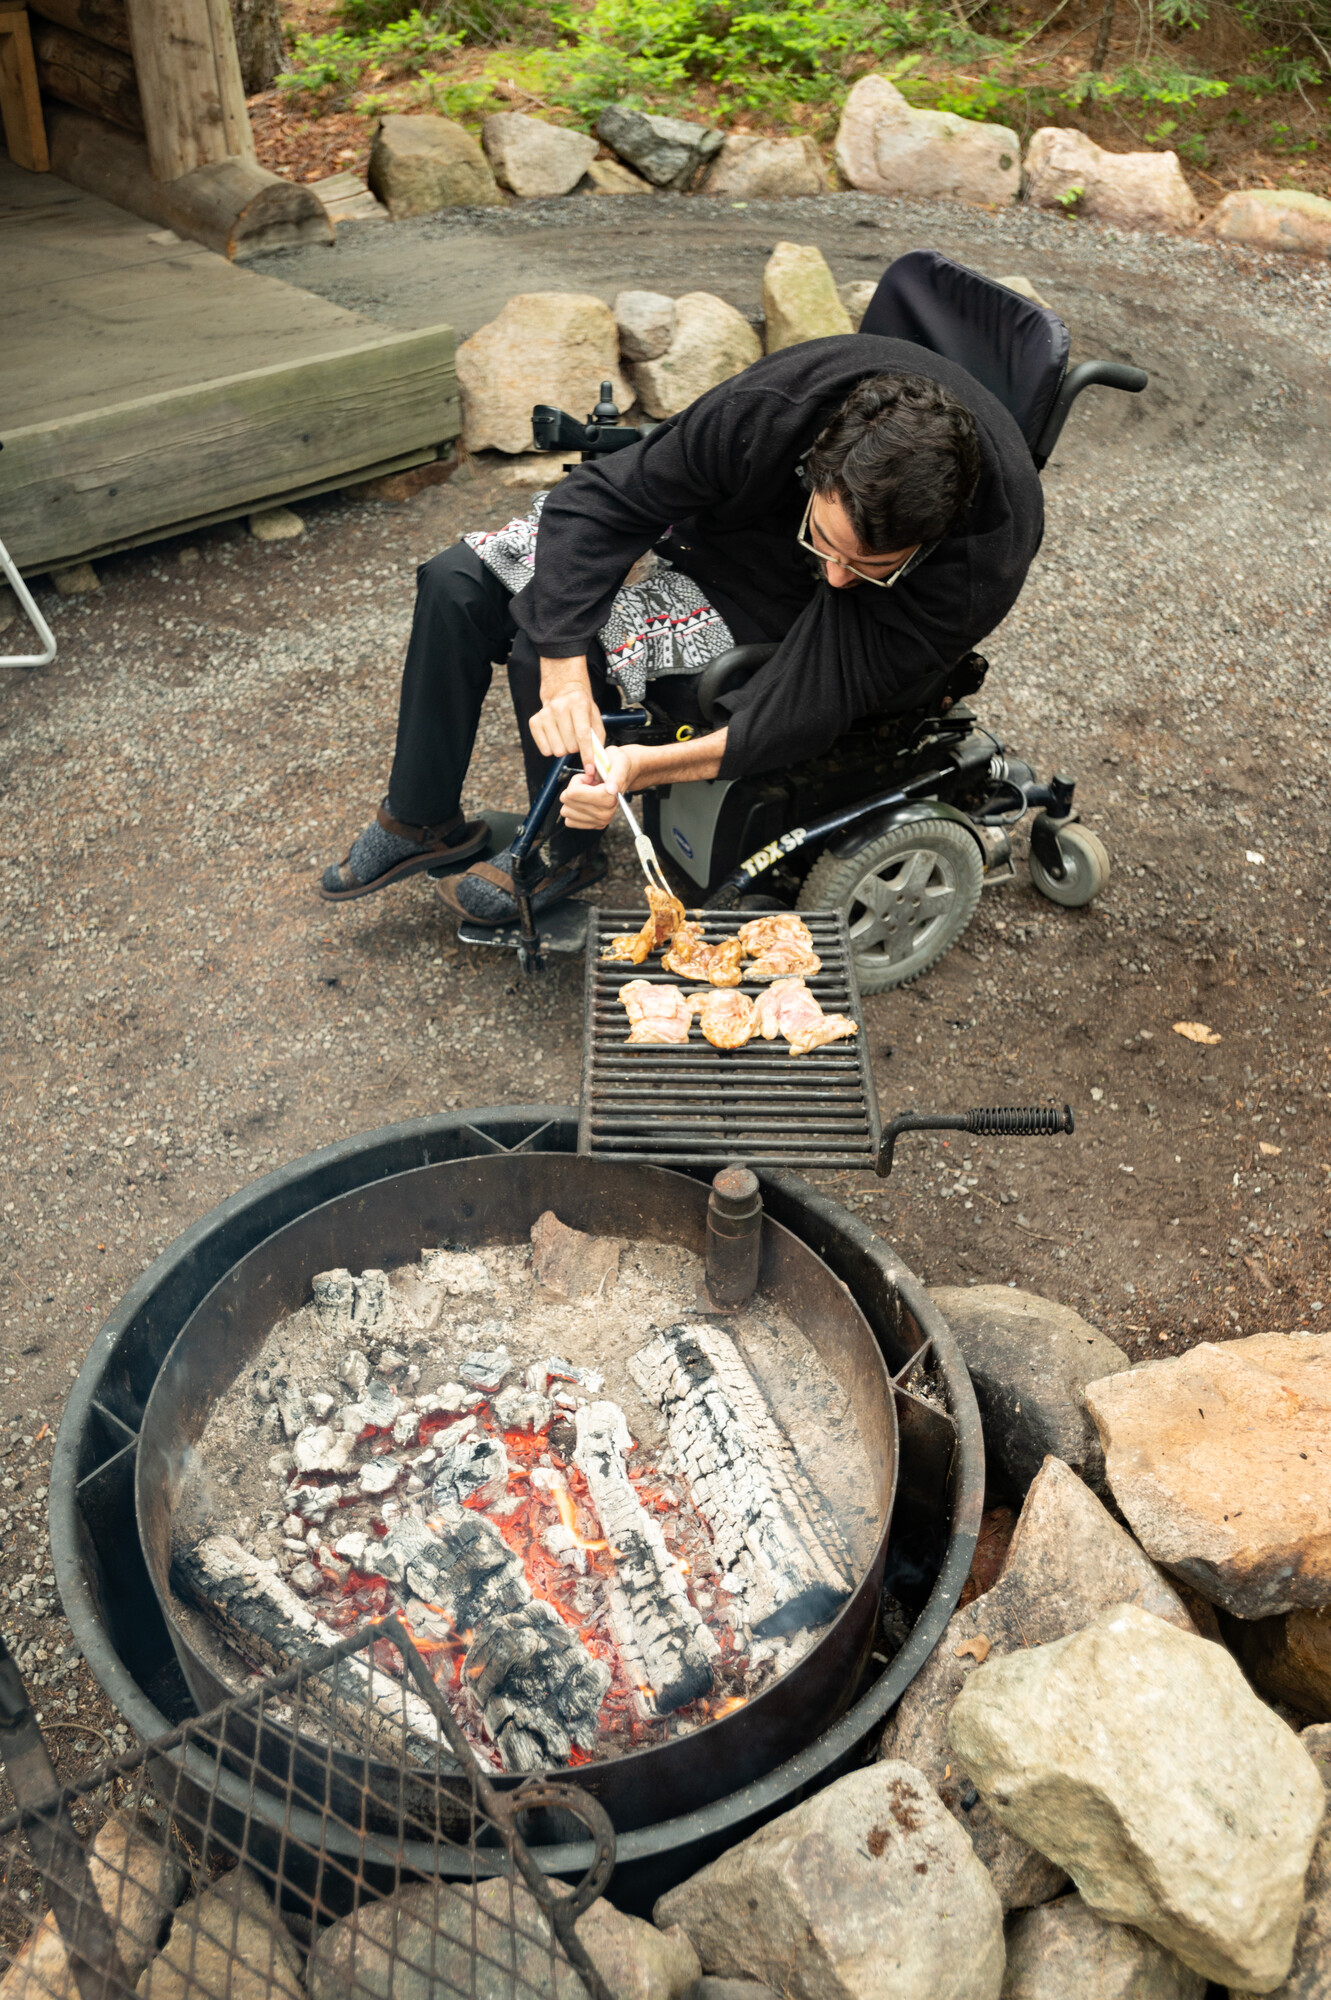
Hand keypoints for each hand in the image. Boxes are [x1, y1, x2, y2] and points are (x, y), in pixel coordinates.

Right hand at [530, 657, 603, 771]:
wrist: (563, 691)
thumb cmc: (582, 708)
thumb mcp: (595, 718)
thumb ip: (598, 738)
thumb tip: (596, 761)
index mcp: (578, 702)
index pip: (582, 735)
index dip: (587, 755)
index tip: (590, 768)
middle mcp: (559, 706)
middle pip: (570, 745)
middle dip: (576, 748)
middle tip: (576, 739)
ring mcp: (544, 713)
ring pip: (557, 750)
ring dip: (564, 749)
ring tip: (566, 737)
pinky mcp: (534, 721)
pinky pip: (545, 750)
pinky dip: (552, 748)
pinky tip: (556, 737)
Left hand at [559, 745, 636, 830]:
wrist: (624, 775)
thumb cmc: (617, 767)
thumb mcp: (619, 763)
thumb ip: (616, 776)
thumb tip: (611, 789)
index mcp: (610, 798)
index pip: (573, 793)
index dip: (578, 780)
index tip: (589, 777)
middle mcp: (606, 814)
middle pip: (568, 801)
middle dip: (574, 788)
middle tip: (588, 783)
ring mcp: (599, 821)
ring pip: (566, 811)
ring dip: (574, 798)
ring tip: (588, 791)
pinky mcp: (593, 826)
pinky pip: (569, 820)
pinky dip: (574, 809)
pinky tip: (585, 801)